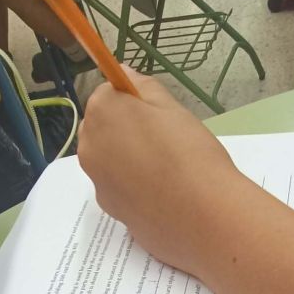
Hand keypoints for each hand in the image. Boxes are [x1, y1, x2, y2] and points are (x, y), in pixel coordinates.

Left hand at [78, 69, 242, 276]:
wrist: (204, 218)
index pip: (107, 95)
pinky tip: (163, 197)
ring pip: (110, 164)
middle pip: (102, 130)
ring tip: (165, 174)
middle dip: (124, 131)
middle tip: (163, 144)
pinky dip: (135, 191)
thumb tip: (123, 75)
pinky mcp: (112, 214)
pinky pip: (121, 192)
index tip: (158, 115)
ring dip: (128, 162)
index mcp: (102, 113)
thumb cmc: (190, 153)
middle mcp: (89, 148)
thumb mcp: (172, 107)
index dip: (133, 103)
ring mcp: (98, 185)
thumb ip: (142, 87)